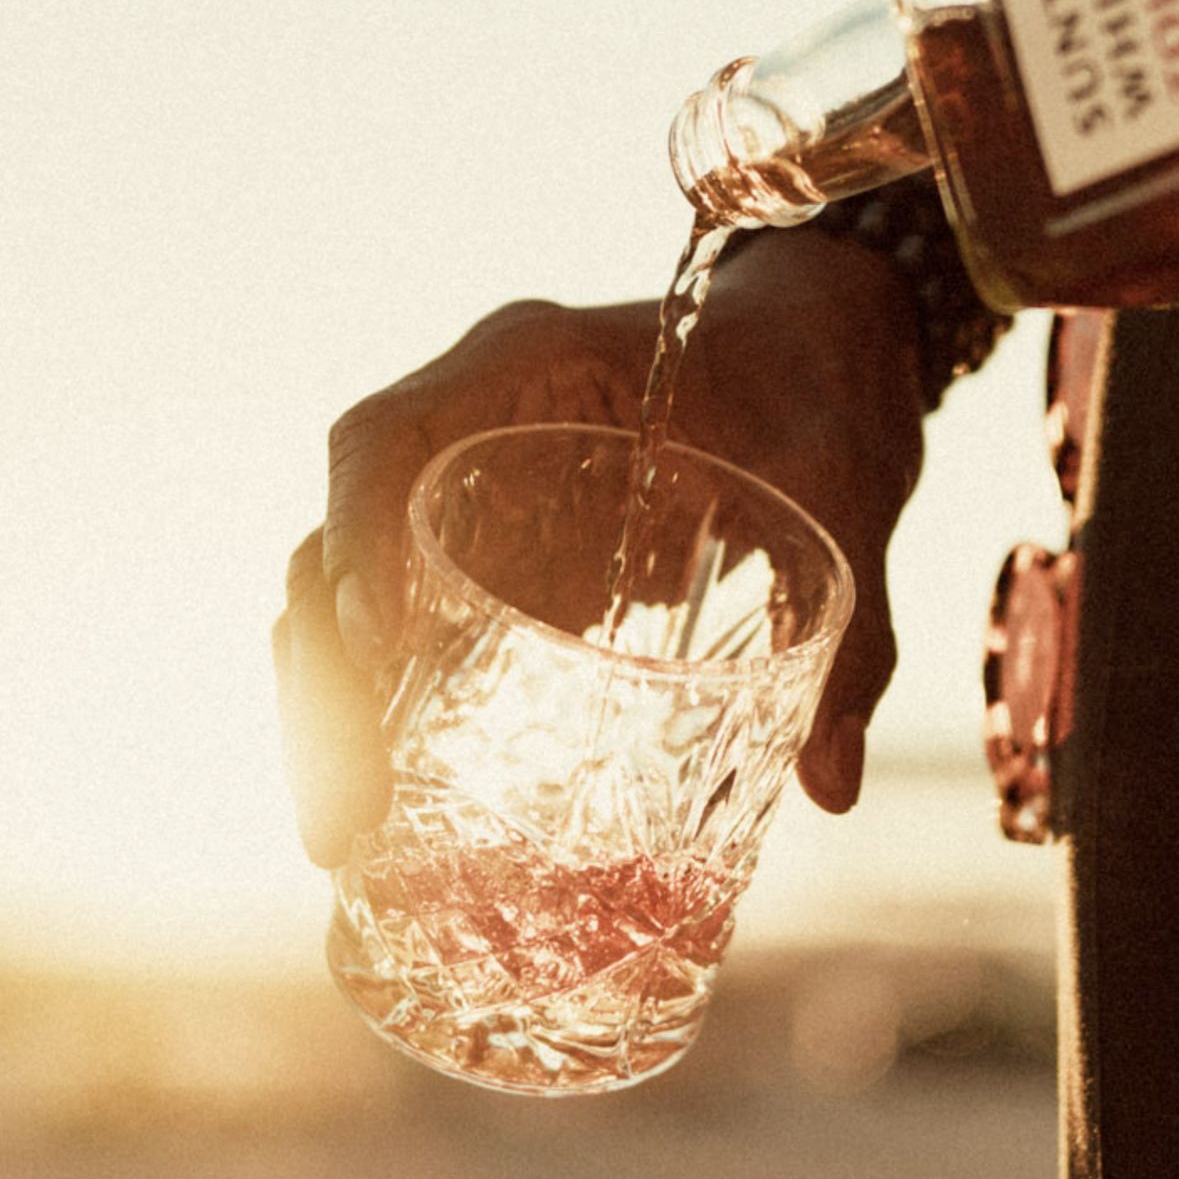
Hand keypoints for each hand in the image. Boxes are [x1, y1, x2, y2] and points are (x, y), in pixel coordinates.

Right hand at [273, 228, 926, 864]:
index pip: (388, 436)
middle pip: (343, 537)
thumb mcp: (848, 490)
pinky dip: (386, 706)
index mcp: (533, 364)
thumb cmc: (828, 387)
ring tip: (345, 832)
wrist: (831, 346)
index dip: (358, 536)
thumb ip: (854, 630)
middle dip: (324, 677)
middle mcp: (477, 423)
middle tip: (343, 818)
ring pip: (356, 591)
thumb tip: (834, 787)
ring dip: (334, 707)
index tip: (376, 648)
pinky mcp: (501, 553)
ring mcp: (478, 494)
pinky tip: (391, 800)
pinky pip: (411, 624)